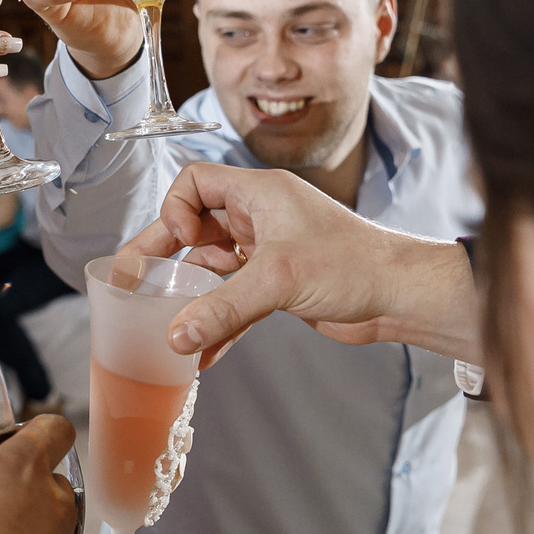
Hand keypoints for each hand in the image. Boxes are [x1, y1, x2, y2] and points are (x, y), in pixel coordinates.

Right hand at [122, 162, 481, 366]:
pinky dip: (217, 321)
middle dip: (164, 255)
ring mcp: (267, 252)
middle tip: (133, 282)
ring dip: (190, 294)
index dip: (175, 209)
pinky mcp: (278, 286)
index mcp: (259, 193)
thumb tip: (175, 335)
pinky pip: (233, 300)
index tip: (180, 241)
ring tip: (163, 322)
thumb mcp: (279, 278)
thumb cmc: (354, 263)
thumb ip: (222, 307)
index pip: (194, 181)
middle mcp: (259, 217)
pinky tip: (202, 352)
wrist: (400, 295)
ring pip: (211, 267)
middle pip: (194, 226)